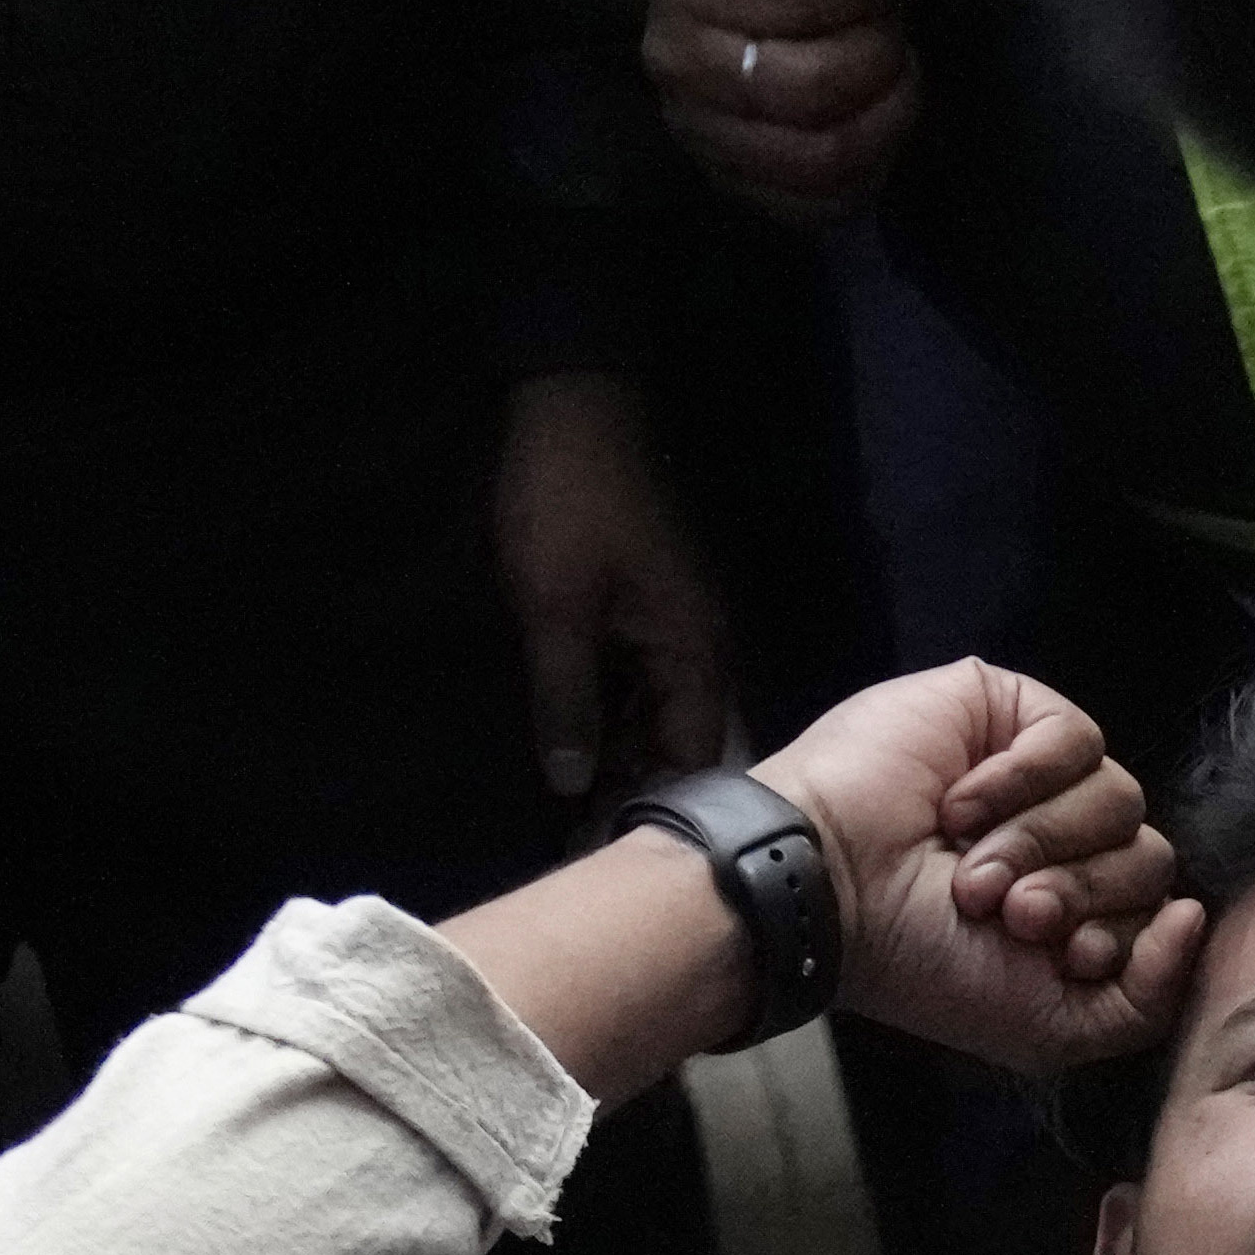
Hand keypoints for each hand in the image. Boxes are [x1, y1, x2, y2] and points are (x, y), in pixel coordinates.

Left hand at [495, 370, 731, 804]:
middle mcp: (698, 645)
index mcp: (694, 648)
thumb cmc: (569, 500)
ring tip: (574, 808)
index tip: (612, 851)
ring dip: (620, 755)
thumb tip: (570, 783)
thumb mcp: (556, 607)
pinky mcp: (645, 608)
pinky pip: (637, 681)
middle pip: (680, 741)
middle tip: (582, 842)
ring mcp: (672, 625)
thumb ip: (566, 700)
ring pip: (656, 714)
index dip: (658, 806)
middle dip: (636, 789)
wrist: (571, 403)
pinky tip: (574, 745)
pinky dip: (610, 715)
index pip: (696, 755)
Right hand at [642, 0, 932, 220]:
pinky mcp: (729, 179)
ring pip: (820, 156)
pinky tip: (871, 117)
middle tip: (895, 23)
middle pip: (812, 86)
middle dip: (883, 53)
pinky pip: (815, 207)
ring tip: (891, 68)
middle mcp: (675, 56)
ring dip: (886, 116)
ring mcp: (697, 128)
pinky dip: (866, 170)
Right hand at [759, 660, 1202, 1076]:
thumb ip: (1146, 998)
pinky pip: (1077, 740)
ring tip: (973, 868)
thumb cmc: (923, 963)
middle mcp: (1065, 841)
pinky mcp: (1012, 711)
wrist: (835, 896)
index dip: (1114, 933)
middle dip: (1078, 893)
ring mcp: (1040, 774)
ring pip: (1120, 798)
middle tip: (1006, 911)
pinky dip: (1020, 783)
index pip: (1155, 908)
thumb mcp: (1051, 1027)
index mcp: (1075, 908)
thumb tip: (1190, 914)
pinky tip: (961, 808)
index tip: (1046, 953)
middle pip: (1146, 854)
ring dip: (1041, 845)